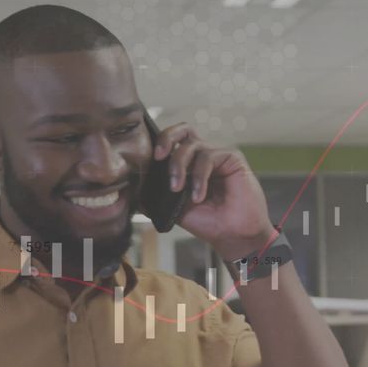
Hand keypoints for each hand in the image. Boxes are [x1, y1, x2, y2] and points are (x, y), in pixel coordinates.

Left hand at [152, 122, 277, 259]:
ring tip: (177, 189)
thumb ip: (159, 196)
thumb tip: (134, 190)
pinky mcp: (232, 157)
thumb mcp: (176, 208)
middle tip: (158, 156)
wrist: (233, 236)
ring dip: (179, 166)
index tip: (148, 162)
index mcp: (188, 164)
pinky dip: (198, 176)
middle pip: (182, 130)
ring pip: (191, 145)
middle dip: (166, 138)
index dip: (158, 146)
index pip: (171, 144)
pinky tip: (198, 196)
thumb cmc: (208, 222)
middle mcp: (202, 155)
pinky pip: (208, 157)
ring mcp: (217, 155)